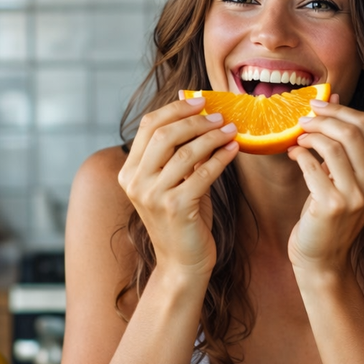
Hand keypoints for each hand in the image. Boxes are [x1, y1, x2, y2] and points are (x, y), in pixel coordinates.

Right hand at [117, 95, 238, 278]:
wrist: (182, 262)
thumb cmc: (182, 218)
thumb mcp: (173, 182)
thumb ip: (177, 151)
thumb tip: (195, 110)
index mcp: (129, 172)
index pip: (148, 126)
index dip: (175, 109)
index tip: (200, 101)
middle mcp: (135, 182)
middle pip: (164, 134)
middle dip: (195, 120)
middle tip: (220, 115)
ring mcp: (153, 196)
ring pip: (185, 152)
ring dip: (212, 137)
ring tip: (231, 130)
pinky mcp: (176, 208)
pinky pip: (203, 173)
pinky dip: (221, 157)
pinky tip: (234, 149)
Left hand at [285, 95, 363, 274]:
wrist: (321, 257)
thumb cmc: (328, 214)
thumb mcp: (341, 176)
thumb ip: (342, 142)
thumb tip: (332, 97)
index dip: (340, 110)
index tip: (317, 105)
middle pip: (352, 131)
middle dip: (323, 119)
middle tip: (303, 119)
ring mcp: (357, 197)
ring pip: (333, 146)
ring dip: (310, 135)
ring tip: (297, 137)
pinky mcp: (332, 206)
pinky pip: (313, 166)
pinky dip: (299, 154)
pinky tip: (293, 154)